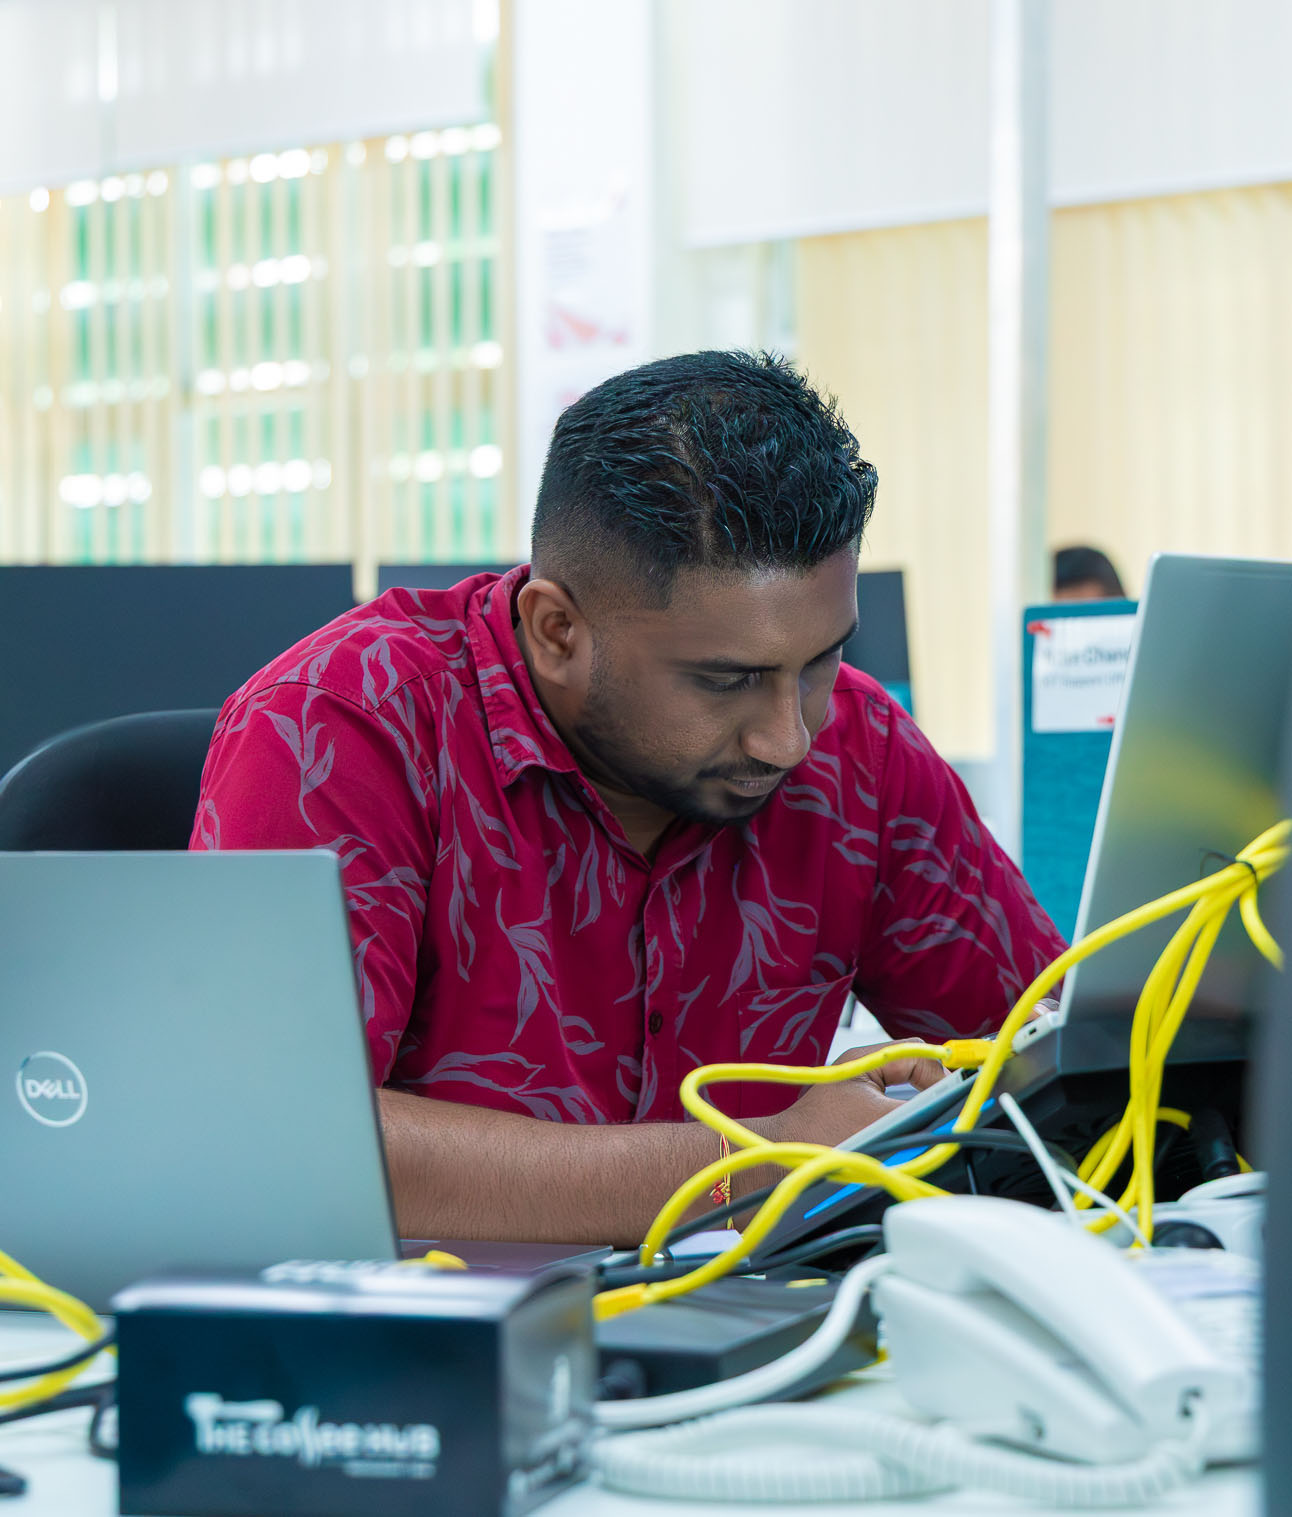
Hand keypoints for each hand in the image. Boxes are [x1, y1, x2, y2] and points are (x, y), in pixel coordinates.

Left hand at [762, 1039, 946, 1150]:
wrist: (782, 1161)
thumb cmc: (817, 1137)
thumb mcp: (878, 1121)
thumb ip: (918, 1110)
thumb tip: (950, 1110)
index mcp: (865, 1059)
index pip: (918, 1052)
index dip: (940, 1075)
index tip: (953, 1100)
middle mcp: (862, 1070)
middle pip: (915, 1070)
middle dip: (933, 1092)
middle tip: (947, 1114)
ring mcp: (859, 1092)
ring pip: (907, 1093)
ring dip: (920, 1110)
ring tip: (930, 1127)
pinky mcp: (856, 1114)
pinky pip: (894, 1111)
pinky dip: (905, 1124)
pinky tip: (909, 1140)